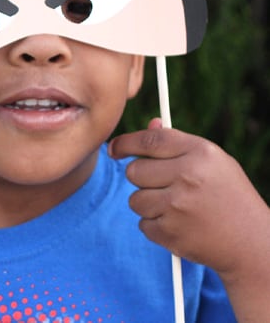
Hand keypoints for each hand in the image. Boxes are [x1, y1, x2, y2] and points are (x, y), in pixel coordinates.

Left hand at [109, 118, 269, 277]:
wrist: (252, 242)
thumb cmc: (228, 196)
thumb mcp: (214, 163)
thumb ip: (179, 145)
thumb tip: (150, 123)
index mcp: (201, 153)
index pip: (149, 140)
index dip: (126, 143)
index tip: (114, 148)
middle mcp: (188, 176)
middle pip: (134, 172)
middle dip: (142, 180)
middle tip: (163, 187)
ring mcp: (178, 206)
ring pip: (135, 200)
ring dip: (149, 205)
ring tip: (178, 209)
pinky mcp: (171, 232)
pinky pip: (143, 224)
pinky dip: (156, 227)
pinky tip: (181, 227)